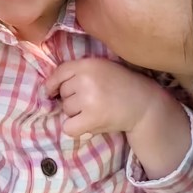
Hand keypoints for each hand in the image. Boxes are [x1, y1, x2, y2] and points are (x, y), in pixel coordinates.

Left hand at [45, 58, 164, 138]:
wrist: (142, 102)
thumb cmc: (120, 84)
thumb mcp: (100, 67)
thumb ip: (78, 72)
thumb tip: (49, 89)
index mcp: (88, 63)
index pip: (60, 72)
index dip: (53, 83)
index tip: (51, 91)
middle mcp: (86, 79)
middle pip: (63, 93)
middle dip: (72, 98)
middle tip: (91, 99)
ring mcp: (88, 99)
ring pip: (66, 110)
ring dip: (76, 113)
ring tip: (94, 109)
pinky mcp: (92, 118)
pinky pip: (69, 127)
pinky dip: (75, 128)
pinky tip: (87, 124)